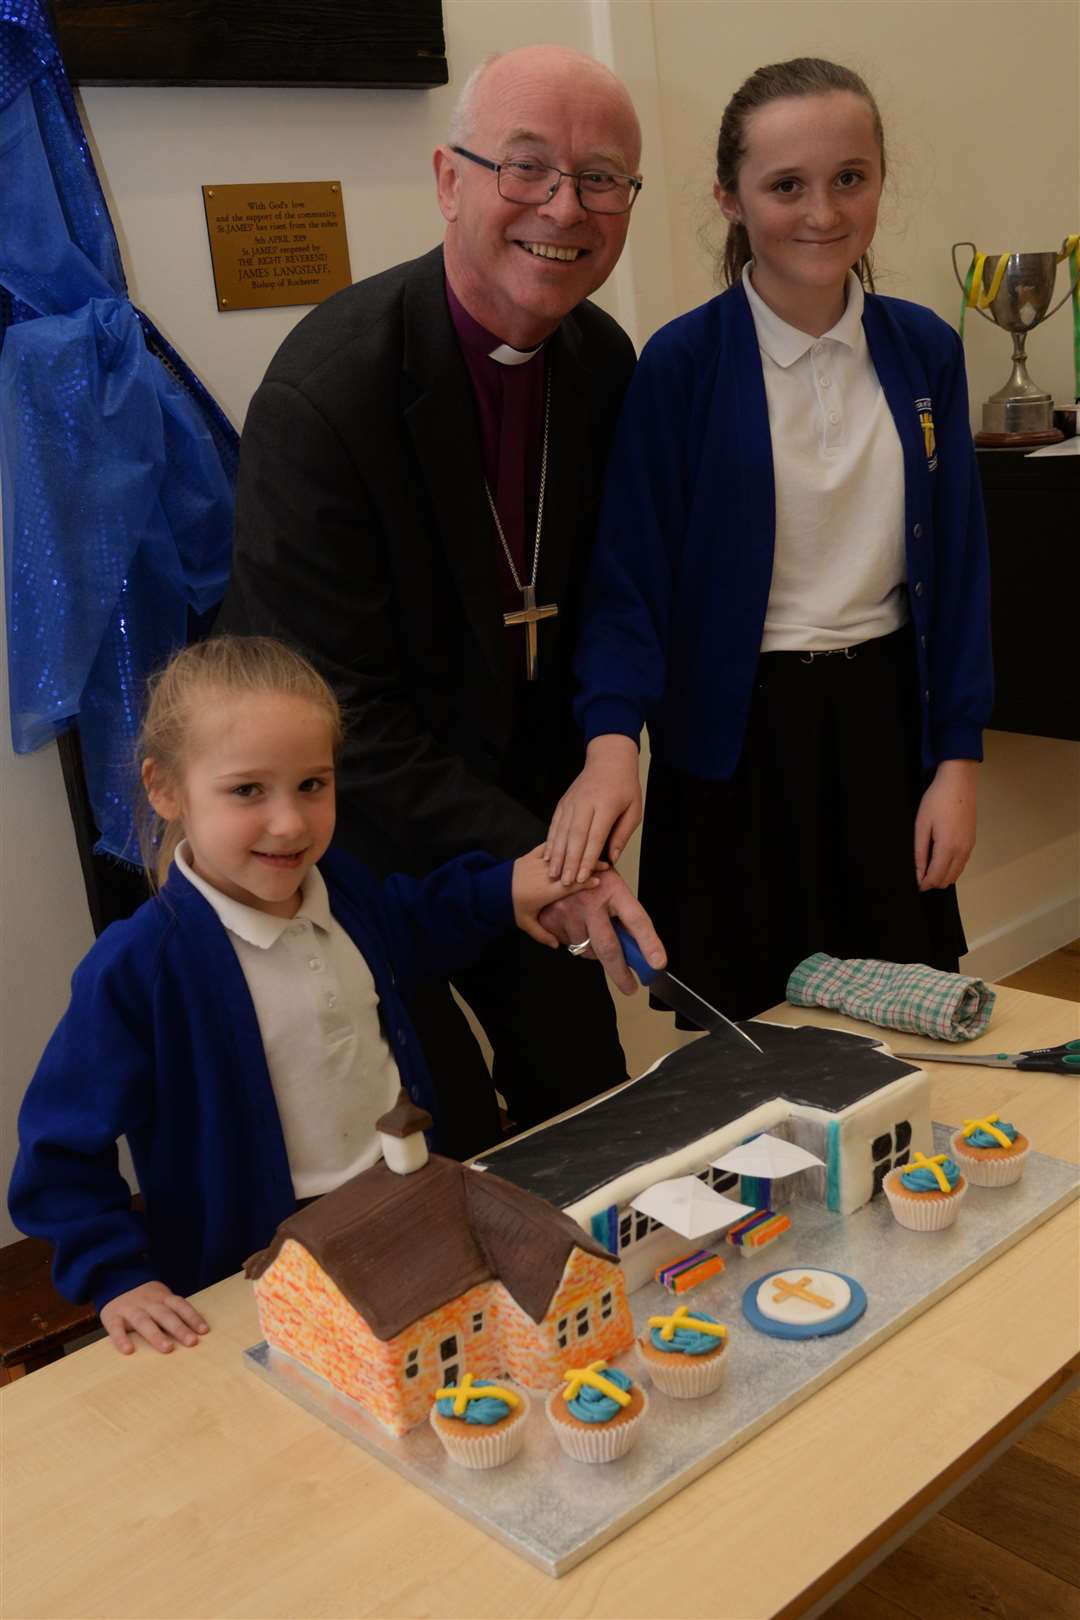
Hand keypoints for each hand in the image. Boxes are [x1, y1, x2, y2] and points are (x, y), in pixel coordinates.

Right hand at [100, 1281, 209, 1355]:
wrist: (114, 1284)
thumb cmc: (144, 1299)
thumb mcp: (160, 1299)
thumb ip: (173, 1312)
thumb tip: (196, 1331)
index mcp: (162, 1297)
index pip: (180, 1306)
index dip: (192, 1317)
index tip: (204, 1331)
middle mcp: (148, 1302)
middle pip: (165, 1314)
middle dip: (179, 1328)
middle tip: (191, 1342)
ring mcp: (130, 1308)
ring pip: (143, 1321)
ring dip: (156, 1335)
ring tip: (167, 1348)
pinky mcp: (113, 1317)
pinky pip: (116, 1328)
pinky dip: (121, 1339)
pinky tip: (128, 1351)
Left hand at [511, 846, 602, 947]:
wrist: (491, 890)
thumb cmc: (510, 907)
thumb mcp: (526, 923)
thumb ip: (542, 934)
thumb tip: (557, 946)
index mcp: (546, 892)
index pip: (570, 886)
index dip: (586, 883)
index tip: (600, 881)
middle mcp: (545, 875)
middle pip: (571, 868)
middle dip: (588, 866)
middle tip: (606, 864)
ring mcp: (537, 862)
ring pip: (562, 856)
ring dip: (577, 854)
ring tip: (592, 851)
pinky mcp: (530, 855)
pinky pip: (547, 846)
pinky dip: (559, 844)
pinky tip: (571, 842)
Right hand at [539, 869, 665, 994]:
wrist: (563, 864)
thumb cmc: (595, 879)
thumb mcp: (616, 891)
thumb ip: (627, 920)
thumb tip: (642, 955)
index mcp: (614, 890)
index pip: (636, 920)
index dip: (648, 943)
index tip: (657, 964)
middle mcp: (590, 900)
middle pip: (609, 947)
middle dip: (621, 973)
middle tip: (630, 986)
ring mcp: (568, 910)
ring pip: (586, 950)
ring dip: (594, 952)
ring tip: (594, 931)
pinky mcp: (551, 919)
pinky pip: (568, 945)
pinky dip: (576, 943)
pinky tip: (577, 926)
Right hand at [544, 735, 641, 884]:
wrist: (609, 759)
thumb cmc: (625, 786)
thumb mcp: (634, 810)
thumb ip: (622, 834)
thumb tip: (612, 858)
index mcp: (605, 806)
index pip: (595, 837)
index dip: (587, 859)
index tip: (581, 877)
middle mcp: (585, 803)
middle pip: (575, 836)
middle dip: (568, 861)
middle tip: (564, 881)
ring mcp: (571, 802)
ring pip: (561, 831)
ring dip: (556, 854)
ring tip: (552, 873)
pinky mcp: (563, 802)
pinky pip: (555, 824)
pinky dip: (550, 841)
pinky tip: (547, 855)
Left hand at [914, 759, 977, 890]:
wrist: (958, 782)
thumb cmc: (938, 800)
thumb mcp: (921, 826)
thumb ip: (919, 853)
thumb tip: (918, 873)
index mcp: (948, 848)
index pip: (936, 878)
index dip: (923, 884)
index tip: (914, 882)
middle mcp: (962, 851)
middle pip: (947, 880)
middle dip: (932, 882)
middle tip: (918, 874)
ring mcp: (969, 847)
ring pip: (956, 874)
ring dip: (942, 876)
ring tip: (927, 866)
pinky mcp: (972, 842)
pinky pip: (962, 863)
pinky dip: (951, 867)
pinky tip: (939, 858)